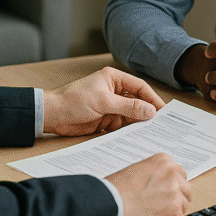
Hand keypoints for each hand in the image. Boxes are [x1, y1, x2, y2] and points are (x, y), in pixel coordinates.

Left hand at [43, 66, 164, 135]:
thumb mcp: (103, 101)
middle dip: (147, 112)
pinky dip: (128, 131)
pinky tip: (136, 137)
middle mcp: (114, 91)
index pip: (139, 87)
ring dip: (138, 123)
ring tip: (151, 132)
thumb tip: (150, 111)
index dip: (152, 98)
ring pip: (130, 115)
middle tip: (161, 123)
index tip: (163, 110)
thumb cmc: (73, 100)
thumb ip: (128, 106)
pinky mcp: (105, 120)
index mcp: (114, 79)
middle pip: (137, 101)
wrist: (52, 115)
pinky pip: (122, 125)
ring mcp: (110, 106)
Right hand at [107, 153, 190, 215]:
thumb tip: (161, 182)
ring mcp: (175, 193)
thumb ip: (155, 173)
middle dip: (176, 196)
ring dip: (173, 209)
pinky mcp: (175, 212)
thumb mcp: (137, 169)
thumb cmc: (116, 189)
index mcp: (164, 161)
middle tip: (160, 204)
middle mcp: (173, 174)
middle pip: (185, 188)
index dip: (171, 184)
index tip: (163, 191)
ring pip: (185, 204)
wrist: (110, 205)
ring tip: (155, 212)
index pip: (179, 173)